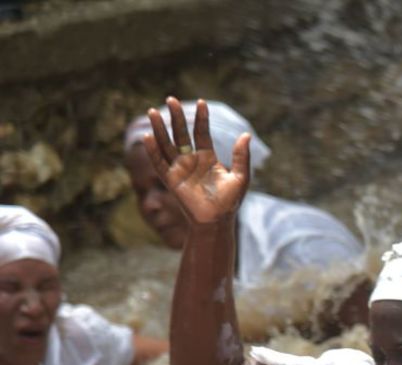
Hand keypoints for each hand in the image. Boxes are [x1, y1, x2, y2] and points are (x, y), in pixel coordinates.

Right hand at [142, 97, 250, 225]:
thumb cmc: (230, 202)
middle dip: (176, 117)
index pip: (201, 133)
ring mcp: (179, 169)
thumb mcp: (241, 177)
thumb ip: (242, 156)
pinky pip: (159, 163)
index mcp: (207, 158)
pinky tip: (148, 136)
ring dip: (160, 128)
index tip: (202, 102)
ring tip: (153, 111)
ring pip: (166, 144)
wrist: (218, 221)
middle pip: (181, 134)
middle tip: (171, 99)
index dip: (201, 118)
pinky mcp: (171, 180)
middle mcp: (191, 160)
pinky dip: (153, 150)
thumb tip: (246, 135)